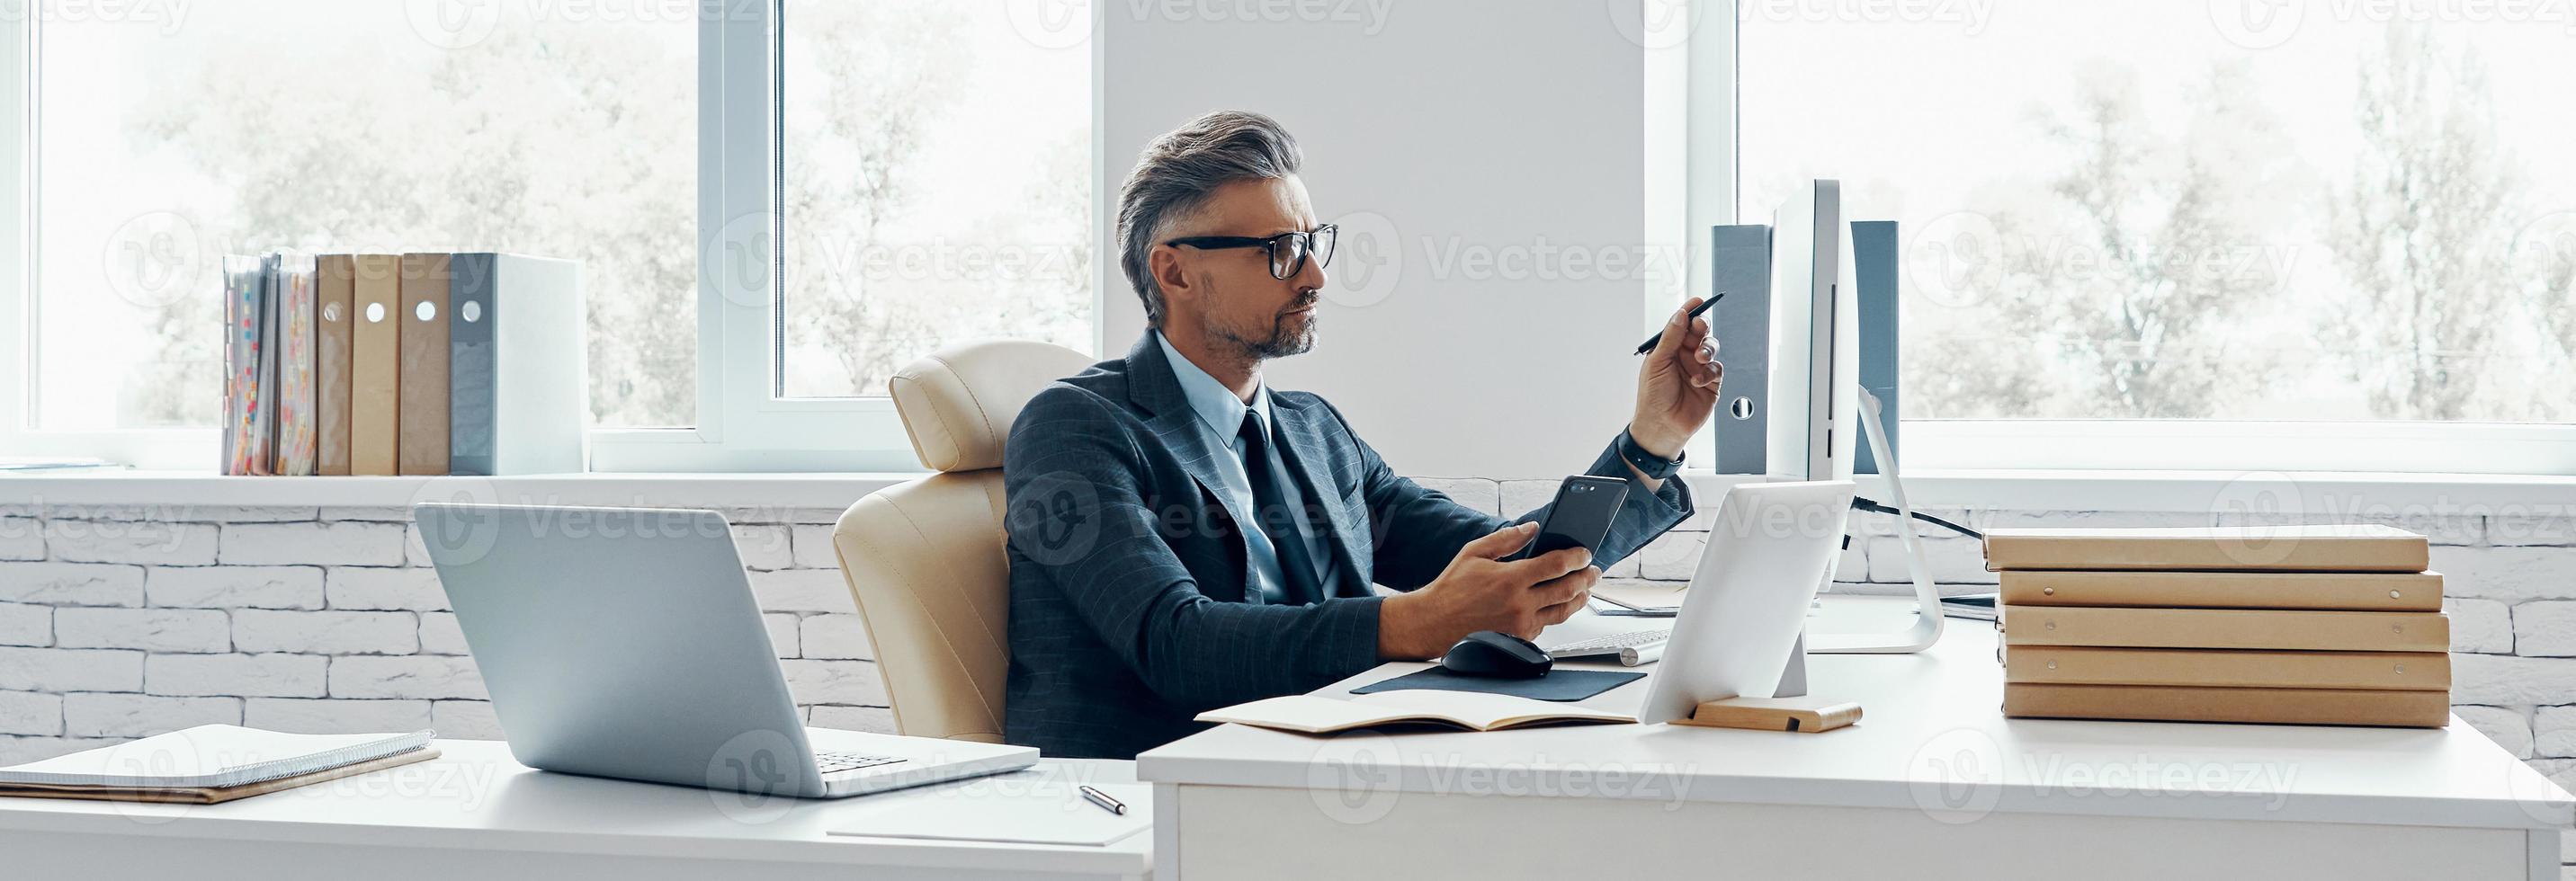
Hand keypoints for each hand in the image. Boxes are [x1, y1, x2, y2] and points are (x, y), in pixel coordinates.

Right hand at [1377, 522, 1602, 658]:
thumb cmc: (1451, 589)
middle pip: (1568, 589)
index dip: (1576, 557)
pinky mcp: (1520, 639)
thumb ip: (1506, 539)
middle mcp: (1520, 604)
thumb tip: (1531, 528)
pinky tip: (1558, 603)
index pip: (1557, 565)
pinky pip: (1546, 624)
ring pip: (1564, 611)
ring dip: (1580, 598)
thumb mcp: (1475, 553)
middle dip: (1587, 577)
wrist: (1434, 623)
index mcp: (1511, 579)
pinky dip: (1556, 612)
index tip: (1585, 552)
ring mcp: (1522, 624)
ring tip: (1585, 588)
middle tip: (1593, 570)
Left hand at [1629, 297, 1722, 458]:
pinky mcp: (1711, 383)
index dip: (1690, 312)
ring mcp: (1698, 369)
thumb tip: (1681, 315)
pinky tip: (1698, 381)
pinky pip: (1717, 369)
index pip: (1681, 324)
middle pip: (1700, 332)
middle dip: (1702, 328)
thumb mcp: (1657, 363)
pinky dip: (1709, 372)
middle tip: (1700, 327)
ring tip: (1699, 359)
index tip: (1698, 301)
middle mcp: (1684, 356)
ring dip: (1707, 349)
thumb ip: (1671, 338)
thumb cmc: (1653, 396)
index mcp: (1668, 349)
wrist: (1662, 426)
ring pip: (1711, 348)